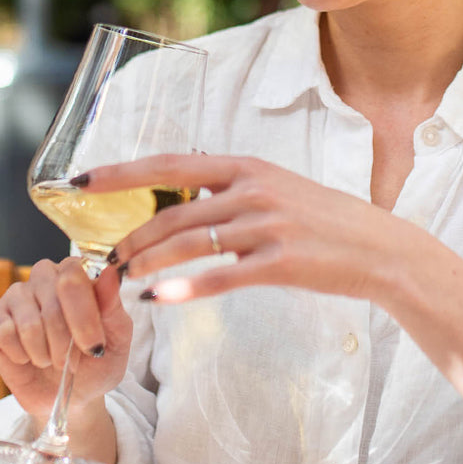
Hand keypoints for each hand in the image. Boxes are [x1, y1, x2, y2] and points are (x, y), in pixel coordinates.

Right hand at [0, 257, 132, 420]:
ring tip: (51, 360)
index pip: (74, 272)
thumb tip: (109, 272)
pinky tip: (28, 358)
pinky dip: (21, 354)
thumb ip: (112, 305)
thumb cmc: (97, 362)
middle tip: (71, 362)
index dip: (83, 313)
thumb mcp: (116, 338)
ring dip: (44, 351)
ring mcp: (17, 295)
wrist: (71, 395)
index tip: (93, 346)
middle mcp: (46, 276)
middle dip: (65, 339)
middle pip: (52, 295)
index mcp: (78, 273)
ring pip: (29, 320)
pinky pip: (3, 332)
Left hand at [76, 154, 416, 303]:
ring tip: (126, 279)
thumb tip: (188, 200)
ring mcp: (268, 225)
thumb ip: (234, 191)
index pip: (172, 163)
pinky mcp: (280, 262)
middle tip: (108, 259)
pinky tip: (159, 300)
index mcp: (249, 167)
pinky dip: (185, 288)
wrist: (380, 247)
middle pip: (174, 212)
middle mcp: (254, 190)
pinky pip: (221, 277)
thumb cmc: (326, 220)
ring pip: (190, 244)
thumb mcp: (279, 189)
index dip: (123, 172)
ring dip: (149, 262)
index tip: (83, 181)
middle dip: (132, 237)